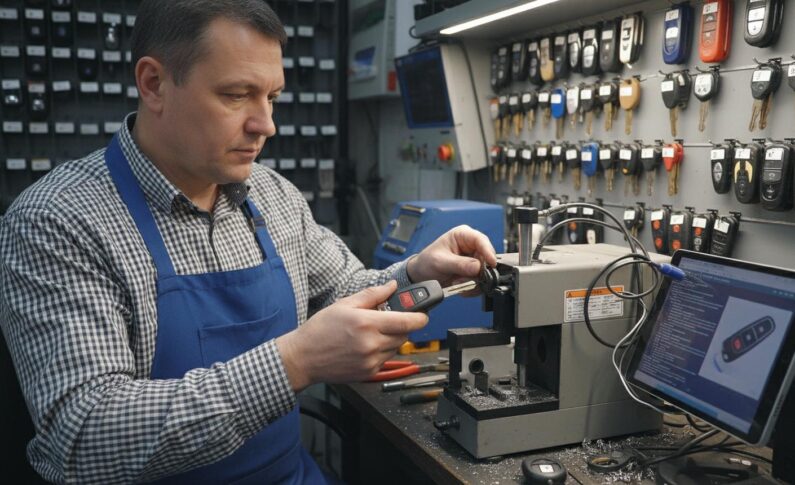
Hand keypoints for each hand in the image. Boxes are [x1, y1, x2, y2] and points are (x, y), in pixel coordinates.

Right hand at [275, 281, 427, 390]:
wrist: (303, 357)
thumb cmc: (320, 330)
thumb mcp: (344, 304)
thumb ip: (372, 294)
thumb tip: (392, 286)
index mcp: (367, 323)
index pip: (407, 321)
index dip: (420, 317)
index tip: (423, 313)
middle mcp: (371, 344)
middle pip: (404, 334)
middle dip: (402, 325)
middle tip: (389, 319)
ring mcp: (371, 361)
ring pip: (396, 347)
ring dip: (392, 339)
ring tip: (371, 333)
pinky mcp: (369, 372)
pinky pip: (386, 359)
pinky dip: (382, 351)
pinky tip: (365, 346)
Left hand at [406, 225, 497, 287]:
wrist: (422, 276)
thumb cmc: (427, 262)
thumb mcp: (440, 262)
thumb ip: (459, 264)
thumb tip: (477, 267)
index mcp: (462, 235)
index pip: (481, 240)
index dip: (488, 251)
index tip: (491, 263)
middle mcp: (471, 246)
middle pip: (486, 258)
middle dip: (478, 271)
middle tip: (465, 279)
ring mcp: (473, 260)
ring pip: (485, 272)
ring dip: (473, 281)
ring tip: (457, 282)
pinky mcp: (474, 273)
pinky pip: (481, 282)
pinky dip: (472, 287)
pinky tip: (459, 286)